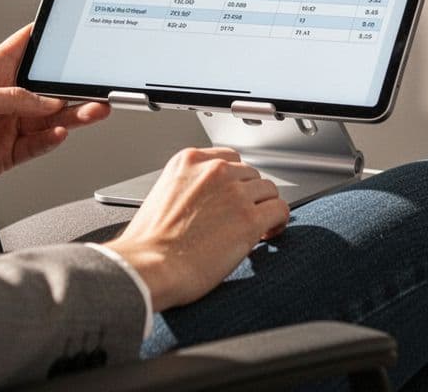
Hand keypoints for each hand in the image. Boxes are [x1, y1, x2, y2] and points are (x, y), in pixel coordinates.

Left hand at [0, 24, 109, 199]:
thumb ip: (11, 100)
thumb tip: (45, 102)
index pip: (27, 48)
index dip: (51, 39)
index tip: (77, 33)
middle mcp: (3, 98)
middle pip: (48, 90)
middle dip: (74, 88)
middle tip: (97, 88)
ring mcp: (6, 126)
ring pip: (49, 118)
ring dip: (72, 115)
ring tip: (92, 111)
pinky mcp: (5, 154)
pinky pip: (37, 145)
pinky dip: (51, 141)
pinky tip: (61, 133)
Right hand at [104, 147, 288, 311]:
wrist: (147, 267)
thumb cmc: (148, 243)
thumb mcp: (162, 195)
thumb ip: (189, 187)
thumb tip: (212, 199)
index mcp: (189, 161)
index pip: (229, 159)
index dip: (236, 181)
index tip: (235, 194)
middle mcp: (214, 171)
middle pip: (251, 174)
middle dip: (248, 196)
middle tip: (241, 217)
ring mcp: (234, 194)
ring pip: (268, 190)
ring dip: (264, 207)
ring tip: (257, 227)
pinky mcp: (249, 219)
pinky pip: (280, 210)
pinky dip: (278, 221)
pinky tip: (269, 233)